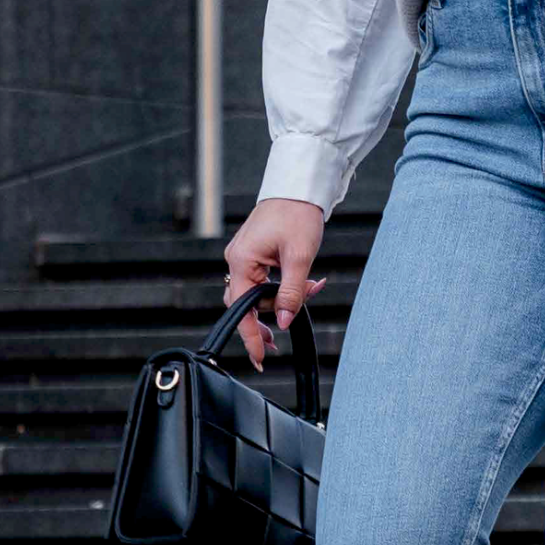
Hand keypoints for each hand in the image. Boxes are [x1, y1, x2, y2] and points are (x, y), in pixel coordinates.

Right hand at [223, 197, 327, 365]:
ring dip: (280, 300)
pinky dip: (281, 287)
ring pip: (257, 293)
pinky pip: (263, 280)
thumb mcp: (299, 256)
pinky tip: (303, 284)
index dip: (251, 336)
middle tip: (282, 337)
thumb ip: (291, 292)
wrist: (299, 186)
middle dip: (268, 319)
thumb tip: (283, 321)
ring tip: (308, 293)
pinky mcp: (254, 253)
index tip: (260, 358)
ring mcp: (244, 256)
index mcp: (241, 261)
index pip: (241, 309)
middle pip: (246, 304)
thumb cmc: (297, 214)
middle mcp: (236, 260)